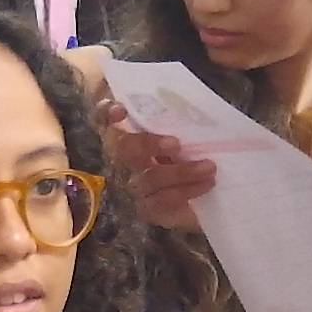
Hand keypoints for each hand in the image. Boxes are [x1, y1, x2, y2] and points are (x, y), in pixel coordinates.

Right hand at [97, 100, 214, 232]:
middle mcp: (120, 161)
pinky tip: (207, 184)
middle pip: (124, 148)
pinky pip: (163, 202)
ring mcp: (131, 188)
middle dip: (149, 144)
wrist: (197, 200)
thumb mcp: (177, 133)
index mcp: (122, 135)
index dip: (105, 114)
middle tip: (176, 143)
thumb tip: (185, 102)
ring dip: (181, 171)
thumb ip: (171, 121)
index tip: (121, 110)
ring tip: (209, 167)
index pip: (102, 120)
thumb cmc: (184, 155)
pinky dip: (186, 191)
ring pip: (149, 178)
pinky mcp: (147, 210)